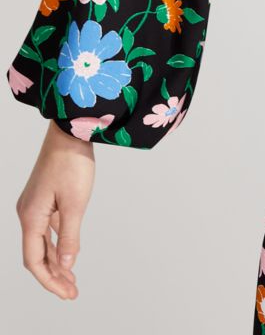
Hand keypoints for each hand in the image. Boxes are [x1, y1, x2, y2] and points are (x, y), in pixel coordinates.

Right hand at [15, 119, 94, 298]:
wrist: (70, 132)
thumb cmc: (72, 164)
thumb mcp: (75, 203)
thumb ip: (69, 236)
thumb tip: (65, 264)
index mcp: (30, 217)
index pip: (34, 261)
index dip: (50, 281)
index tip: (67, 294)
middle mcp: (28, 213)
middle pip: (37, 254)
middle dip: (54, 275)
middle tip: (72, 292)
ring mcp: (35, 205)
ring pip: (42, 242)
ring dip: (56, 261)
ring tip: (72, 278)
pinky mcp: (44, 197)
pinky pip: (47, 228)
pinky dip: (57, 243)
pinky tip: (68, 252)